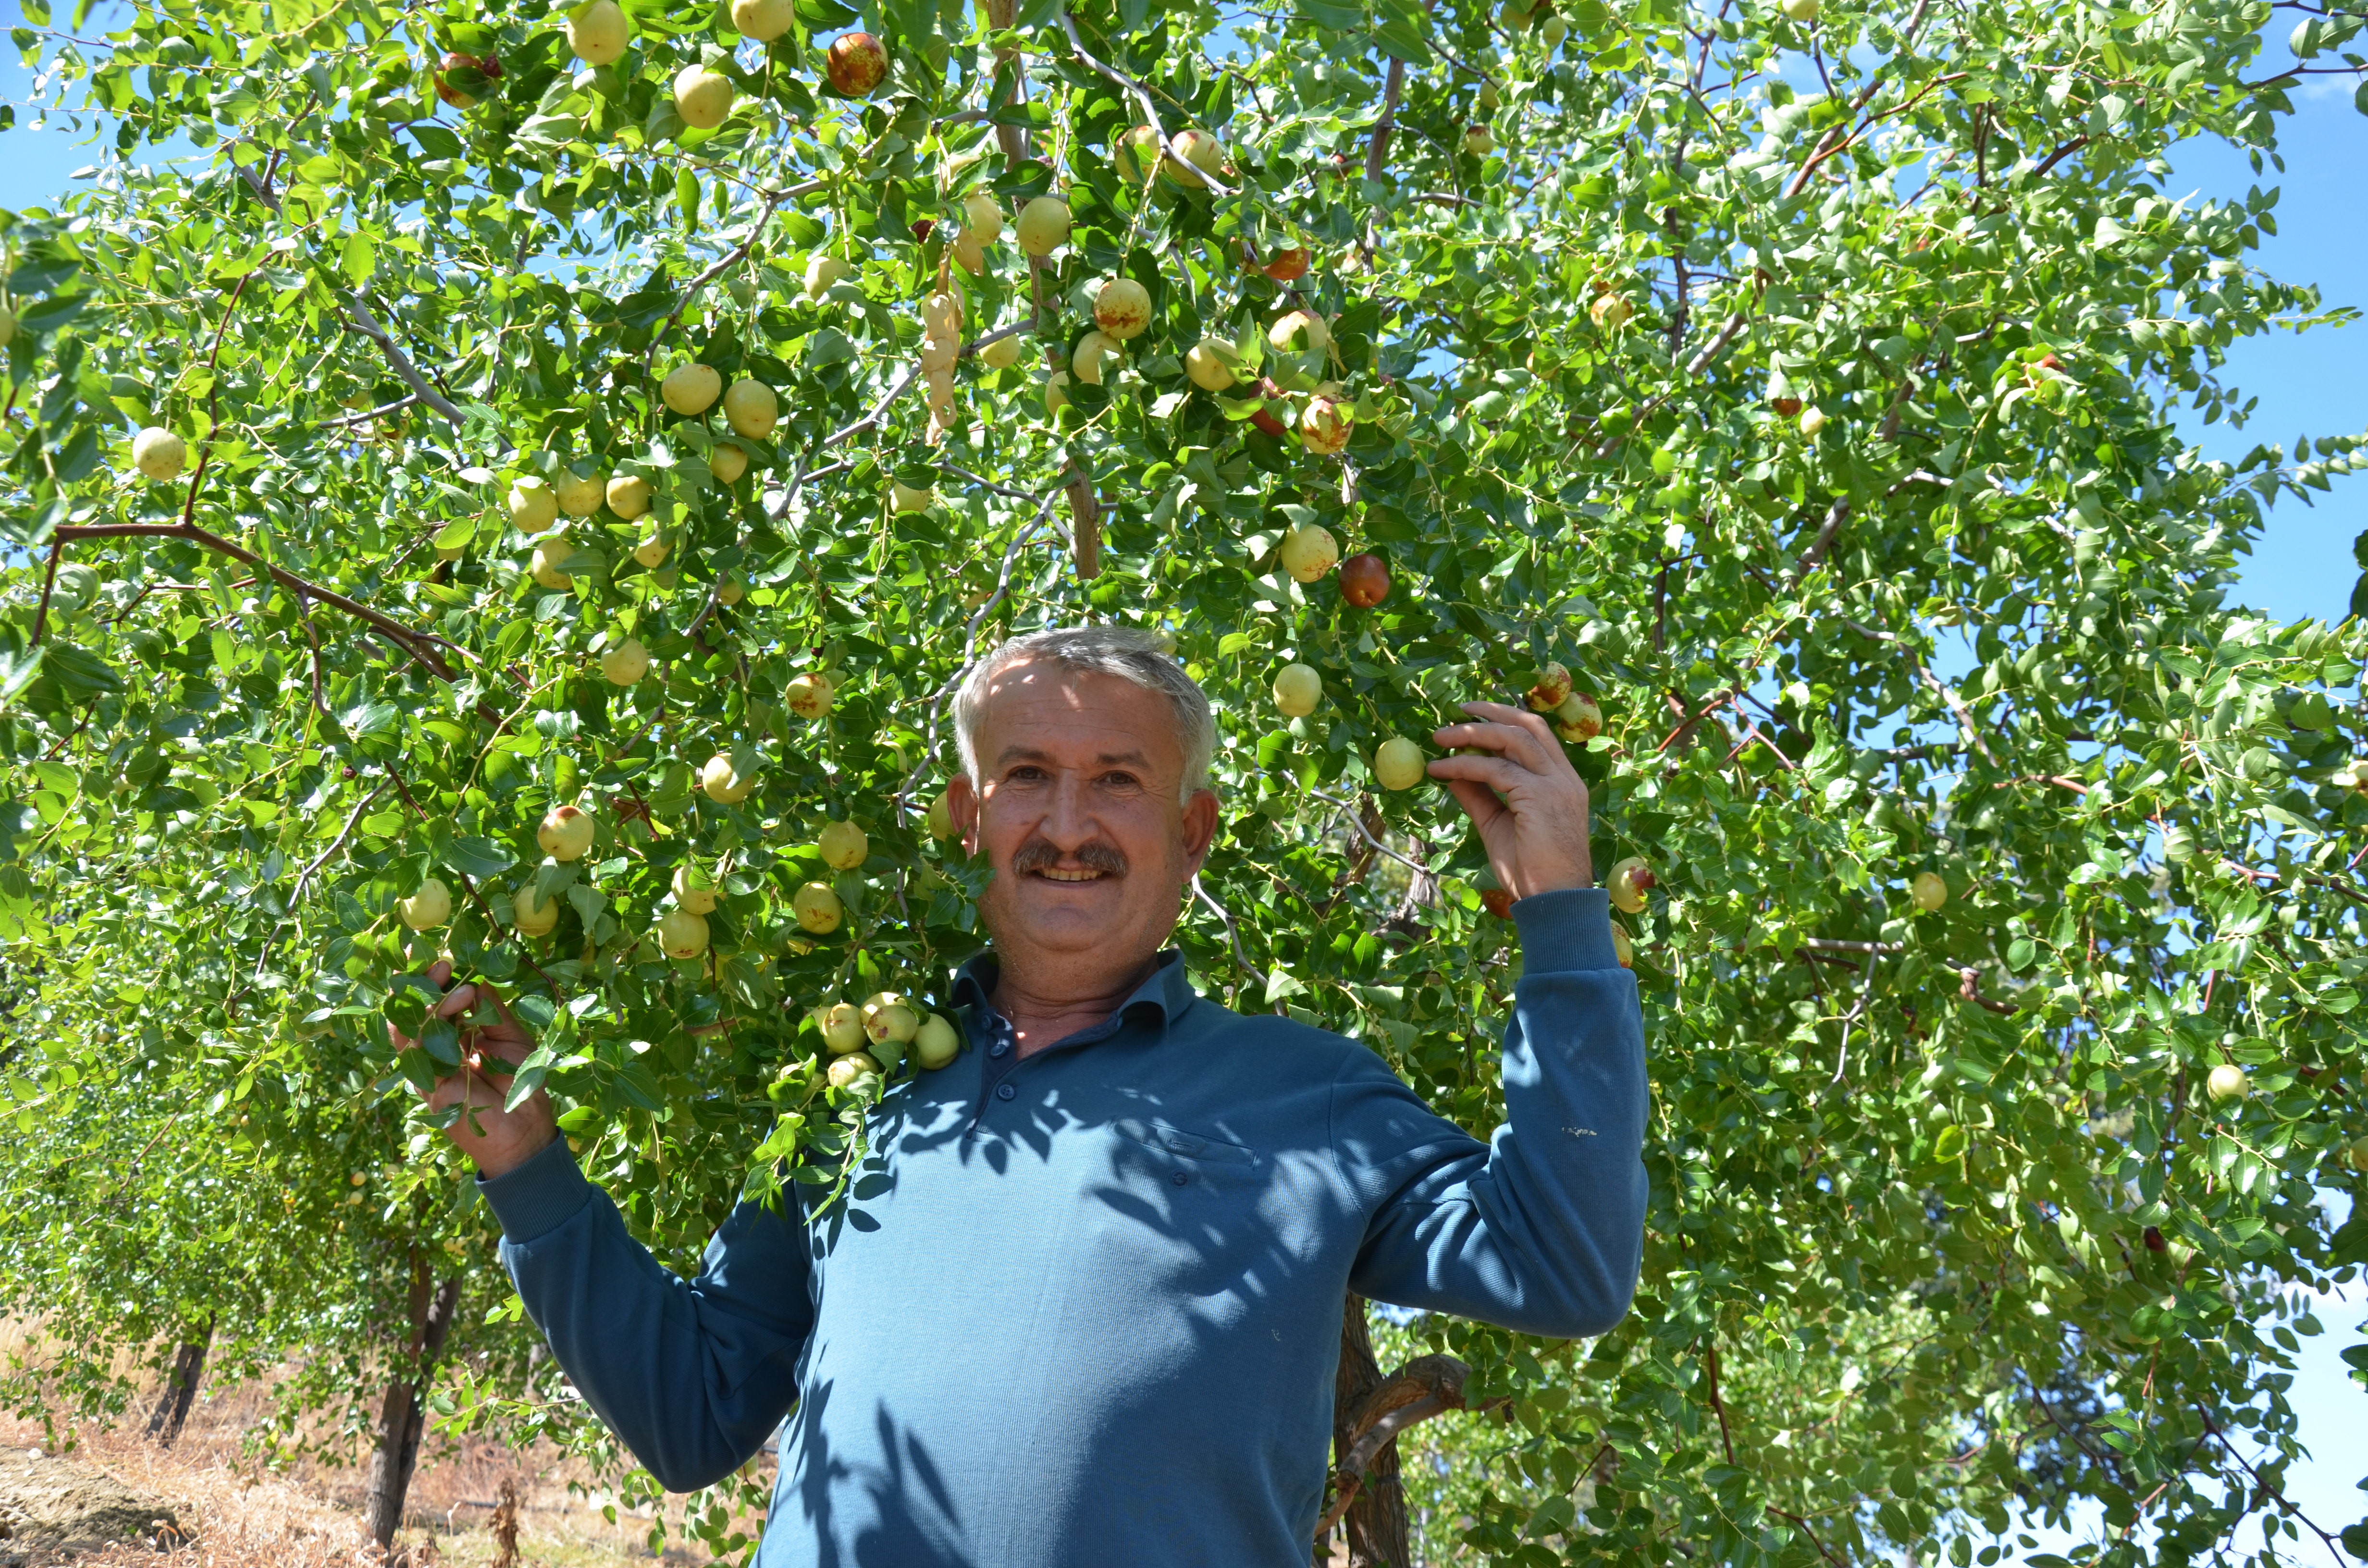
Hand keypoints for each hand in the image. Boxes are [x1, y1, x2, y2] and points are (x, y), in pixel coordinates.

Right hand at [392, 958, 557, 1179]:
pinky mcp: (427, 1084)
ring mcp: (429, 1066)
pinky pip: (415, 1053)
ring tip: (456, 986)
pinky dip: (428, 1028)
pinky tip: (449, 1012)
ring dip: (431, 1003)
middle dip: (424, 984)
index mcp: (456, 1034)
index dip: (432, 980)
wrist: (525, 1127)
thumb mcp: (511, 1036)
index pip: (436, 1001)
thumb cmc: (522, 1082)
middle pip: (416, 1011)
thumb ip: (490, 1010)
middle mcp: (437, 1048)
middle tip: (441, 964)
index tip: (438, 955)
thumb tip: (474, 978)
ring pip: (410, 1028)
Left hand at [1428, 701, 1592, 900]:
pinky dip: (1464, 765)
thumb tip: (1453, 772)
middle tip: (1457, 712)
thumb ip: (1479, 796)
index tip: (1473, 716)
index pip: (1535, 735)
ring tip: (1440, 737)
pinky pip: (1495, 770)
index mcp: (1561, 781)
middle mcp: (1563, 777)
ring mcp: (1556, 784)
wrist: (1552, 903)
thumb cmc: (1530, 871)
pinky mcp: (1540, 796)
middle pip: (1528, 726)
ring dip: (1472, 733)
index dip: (1504, 720)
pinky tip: (1441, 770)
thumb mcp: (1497, 825)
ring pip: (1512, 739)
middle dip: (1492, 712)